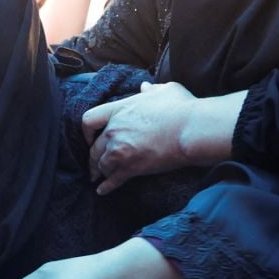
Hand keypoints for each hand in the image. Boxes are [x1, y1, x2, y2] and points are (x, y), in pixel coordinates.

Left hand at [83, 82, 241, 194]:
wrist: (190, 130)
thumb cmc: (181, 108)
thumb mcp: (165, 91)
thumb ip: (150, 90)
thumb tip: (145, 87)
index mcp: (119, 110)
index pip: (89, 120)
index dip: (87, 131)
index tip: (90, 138)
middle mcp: (114, 131)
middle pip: (94, 148)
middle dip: (93, 157)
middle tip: (95, 164)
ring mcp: (120, 150)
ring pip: (102, 165)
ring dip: (101, 171)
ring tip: (100, 177)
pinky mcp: (130, 168)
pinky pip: (113, 181)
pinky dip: (105, 187)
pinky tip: (101, 191)